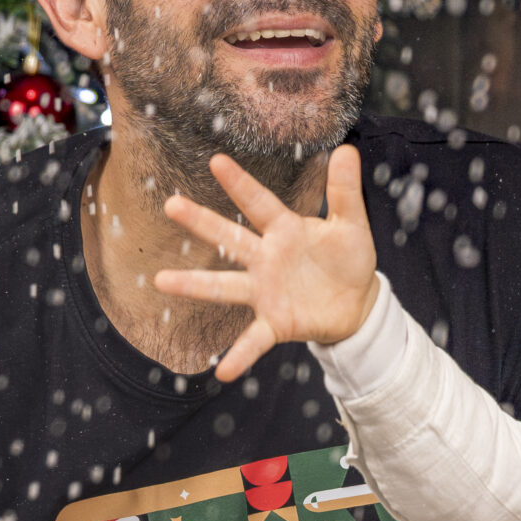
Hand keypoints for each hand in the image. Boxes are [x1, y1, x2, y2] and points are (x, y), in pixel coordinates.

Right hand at [154, 147, 378, 381]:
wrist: (358, 304)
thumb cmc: (348, 259)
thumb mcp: (352, 224)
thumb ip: (344, 191)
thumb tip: (346, 148)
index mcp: (284, 230)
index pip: (260, 203)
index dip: (240, 183)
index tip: (216, 160)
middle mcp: (266, 258)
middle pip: (230, 238)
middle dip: (201, 222)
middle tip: (171, 205)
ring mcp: (265, 291)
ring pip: (225, 286)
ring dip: (195, 284)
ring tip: (162, 281)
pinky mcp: (275, 322)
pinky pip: (254, 340)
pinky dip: (240, 355)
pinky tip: (223, 371)